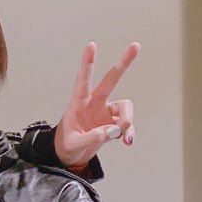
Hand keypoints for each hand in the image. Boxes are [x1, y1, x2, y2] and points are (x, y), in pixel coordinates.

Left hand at [53, 41, 139, 167]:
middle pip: (111, 79)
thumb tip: (114, 131)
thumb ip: (93, 138)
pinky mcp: (113, 124)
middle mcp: (94, 104)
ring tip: (121, 136)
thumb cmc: (66, 146)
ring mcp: (105, 113)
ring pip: (126, 108)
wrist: (70, 156)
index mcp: (79, 103)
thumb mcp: (74, 144)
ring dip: (128, 122)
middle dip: (123, 63)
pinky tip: (127, 142)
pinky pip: (128, 125)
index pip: (84, 79)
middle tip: (135, 46)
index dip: (88, 62)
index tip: (91, 45)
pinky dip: (130, 133)